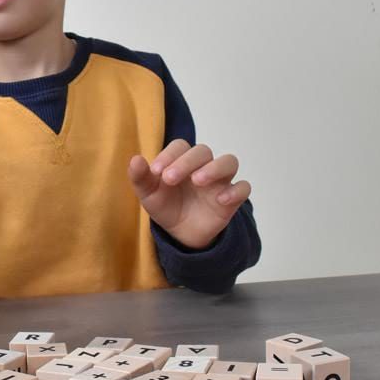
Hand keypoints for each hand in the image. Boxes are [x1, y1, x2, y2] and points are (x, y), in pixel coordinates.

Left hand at [128, 139, 250, 249]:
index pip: (180, 146)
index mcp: (181, 160)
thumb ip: (140, 177)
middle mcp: (203, 166)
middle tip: (169, 178)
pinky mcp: (231, 198)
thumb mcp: (148, 194)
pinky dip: (236, 191)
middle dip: (186, 162)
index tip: (155, 171)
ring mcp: (219, 181)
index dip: (169, 155)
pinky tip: (220, 199)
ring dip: (215, 168)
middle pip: (203, 151)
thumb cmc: (165, 206)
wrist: (180, 234)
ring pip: (229, 162)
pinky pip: (243, 188)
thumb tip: (135, 159)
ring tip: (198, 181)